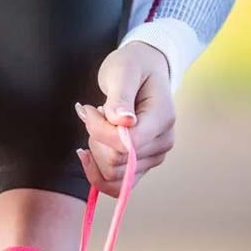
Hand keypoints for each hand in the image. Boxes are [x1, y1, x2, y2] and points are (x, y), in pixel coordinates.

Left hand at [75, 42, 175, 196]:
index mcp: (162, 119)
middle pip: (116, 163)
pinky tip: (89, 151)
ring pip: (112, 176)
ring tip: (98, 126)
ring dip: (95, 153)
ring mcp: (154, 157)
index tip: (88, 109)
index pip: (126, 145)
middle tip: (92, 114)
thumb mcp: (122, 71)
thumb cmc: (132, 66)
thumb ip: (120, 97)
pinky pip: (116, 185)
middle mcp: (162, 143)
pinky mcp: (142, 165)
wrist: (144, 68)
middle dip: (95, 139)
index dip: (99, 132)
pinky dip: (96, 171)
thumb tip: (124, 122)